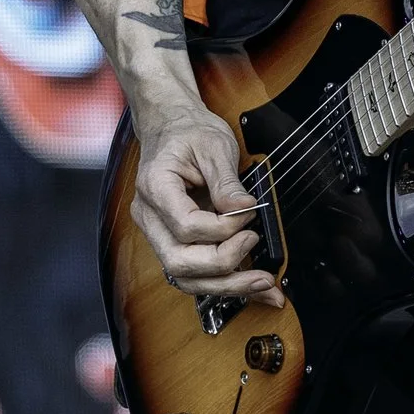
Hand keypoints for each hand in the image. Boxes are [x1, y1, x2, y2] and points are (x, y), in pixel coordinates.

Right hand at [130, 102, 285, 306]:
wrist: (172, 128)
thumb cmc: (189, 133)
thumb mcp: (213, 145)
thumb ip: (227, 181)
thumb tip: (243, 209)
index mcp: (155, 188)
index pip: (186, 226)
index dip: (222, 228)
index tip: (248, 214)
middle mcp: (150, 217)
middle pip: (179, 263)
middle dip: (224, 266)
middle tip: (255, 246)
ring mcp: (159, 233)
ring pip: (185, 277)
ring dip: (226, 285)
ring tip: (263, 283)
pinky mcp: (174, 242)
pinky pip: (195, 271)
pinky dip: (225, 282)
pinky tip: (253, 286)